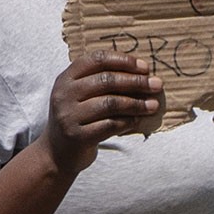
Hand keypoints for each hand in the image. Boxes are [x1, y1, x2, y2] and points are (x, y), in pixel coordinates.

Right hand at [44, 53, 162, 175]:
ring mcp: (69, 116)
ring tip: (153, 105)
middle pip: (106, 80)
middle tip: (157, 85)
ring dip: (136, 103)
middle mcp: (64, 94)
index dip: (123, 61)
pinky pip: (110, 125)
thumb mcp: (80, 95)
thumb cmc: (77, 118)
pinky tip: (137, 120)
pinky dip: (128, 121)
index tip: (145, 67)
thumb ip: (101, 82)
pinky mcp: (77, 136)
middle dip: (136, 82)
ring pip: (110, 103)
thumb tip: (143, 74)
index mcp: (66, 78)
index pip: (97, 60)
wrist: (56, 153)